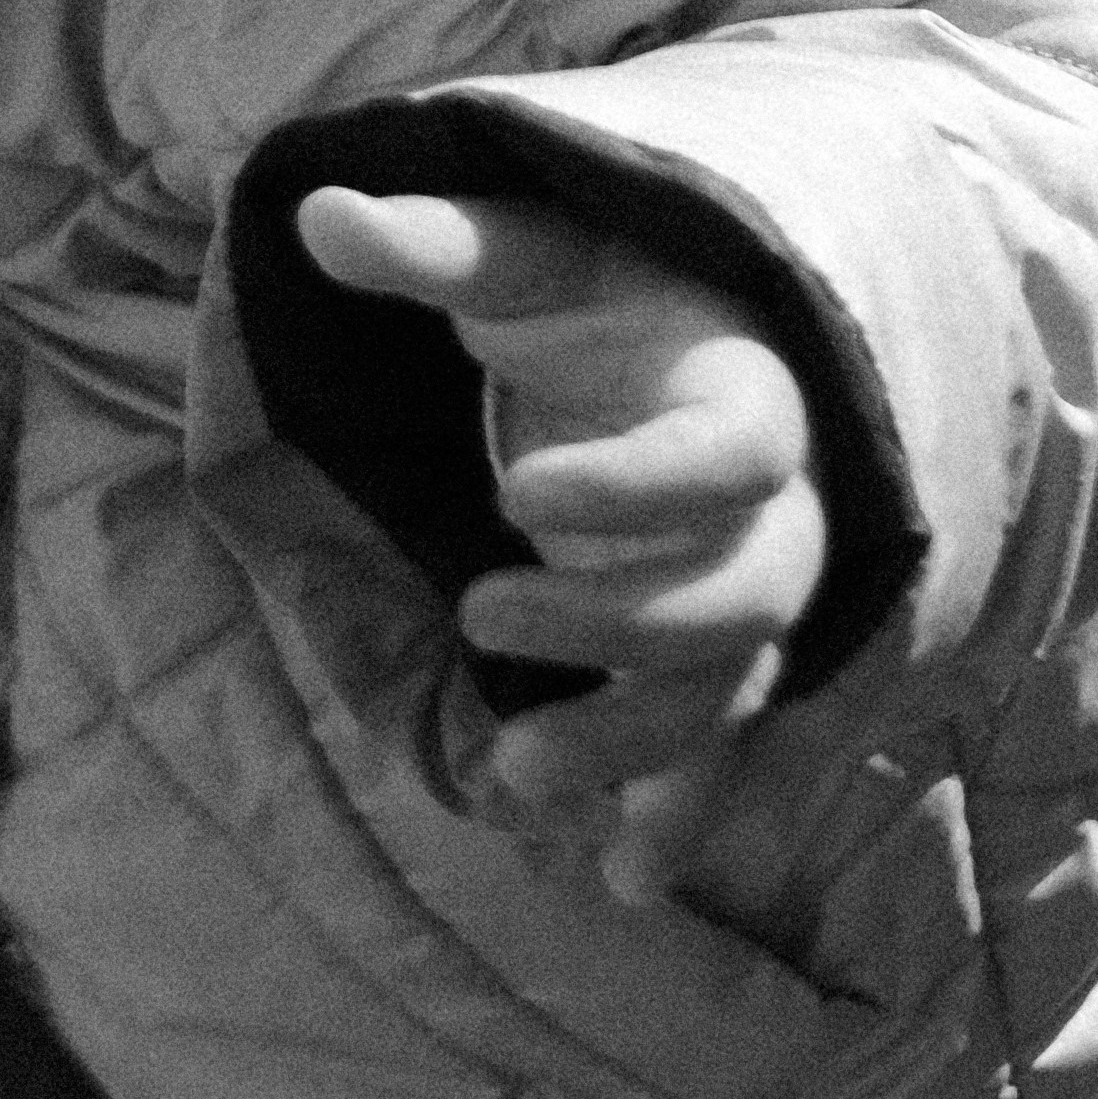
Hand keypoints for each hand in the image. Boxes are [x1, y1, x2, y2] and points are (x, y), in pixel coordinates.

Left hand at [294, 177, 824, 884]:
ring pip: (733, 687)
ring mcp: (755, 589)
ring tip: (516, 774)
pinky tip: (627, 881)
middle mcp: (779, 504)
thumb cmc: (595, 288)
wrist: (670, 335)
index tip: (517, 495)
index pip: (738, 452)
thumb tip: (317, 217)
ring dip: (637, 743)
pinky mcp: (720, 655)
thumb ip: (435, 243)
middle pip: (748, 590)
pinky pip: (728, 749)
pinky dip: (688, 816)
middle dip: (622, 625)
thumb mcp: (523, 253)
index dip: (641, 485)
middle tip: (478, 613)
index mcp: (748, 388)